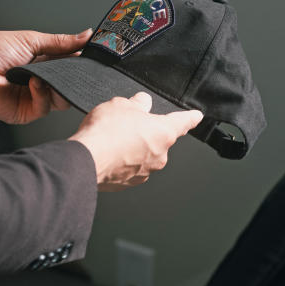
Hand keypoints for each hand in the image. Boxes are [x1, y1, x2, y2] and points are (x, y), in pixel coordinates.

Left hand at [0, 28, 91, 123]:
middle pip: (69, 85)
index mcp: (43, 63)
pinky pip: (44, 108)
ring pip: (61, 100)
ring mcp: (34, 97)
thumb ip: (60, 42)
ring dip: (59, 88)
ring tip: (48, 76)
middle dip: (74, 79)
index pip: (70, 65)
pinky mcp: (26, 112)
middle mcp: (41, 81)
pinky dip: (42, 95)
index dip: (82, 63)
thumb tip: (86, 35)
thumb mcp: (31, 40)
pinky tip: (34, 84)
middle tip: (78, 70)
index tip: (93, 58)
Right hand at [70, 93, 203, 190]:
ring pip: (144, 155)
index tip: (196, 117)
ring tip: (113, 140)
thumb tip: (143, 102)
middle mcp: (159, 155)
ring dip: (133, 148)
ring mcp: (145, 171)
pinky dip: (123, 162)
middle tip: (127, 124)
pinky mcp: (130, 183)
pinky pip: (130, 168)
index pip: (183, 122)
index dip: (190, 118)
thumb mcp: (122, 105)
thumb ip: (137, 104)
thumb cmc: (106, 132)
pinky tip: (109, 154)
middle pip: (158, 139)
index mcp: (163, 132)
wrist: (88, 160)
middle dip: (146, 132)